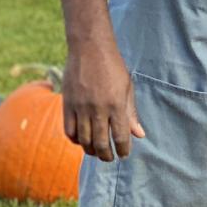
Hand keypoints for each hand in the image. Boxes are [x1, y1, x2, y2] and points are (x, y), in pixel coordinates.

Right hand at [62, 42, 144, 161]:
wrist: (89, 48)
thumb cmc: (113, 67)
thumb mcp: (127, 88)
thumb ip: (131, 113)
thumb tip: (139, 135)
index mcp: (116, 104)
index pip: (121, 137)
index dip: (123, 150)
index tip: (124, 155)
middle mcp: (98, 108)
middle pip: (101, 143)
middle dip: (107, 155)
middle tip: (110, 157)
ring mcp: (81, 107)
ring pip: (84, 140)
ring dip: (91, 150)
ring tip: (97, 151)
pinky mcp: (67, 104)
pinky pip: (69, 131)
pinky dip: (76, 140)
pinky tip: (82, 140)